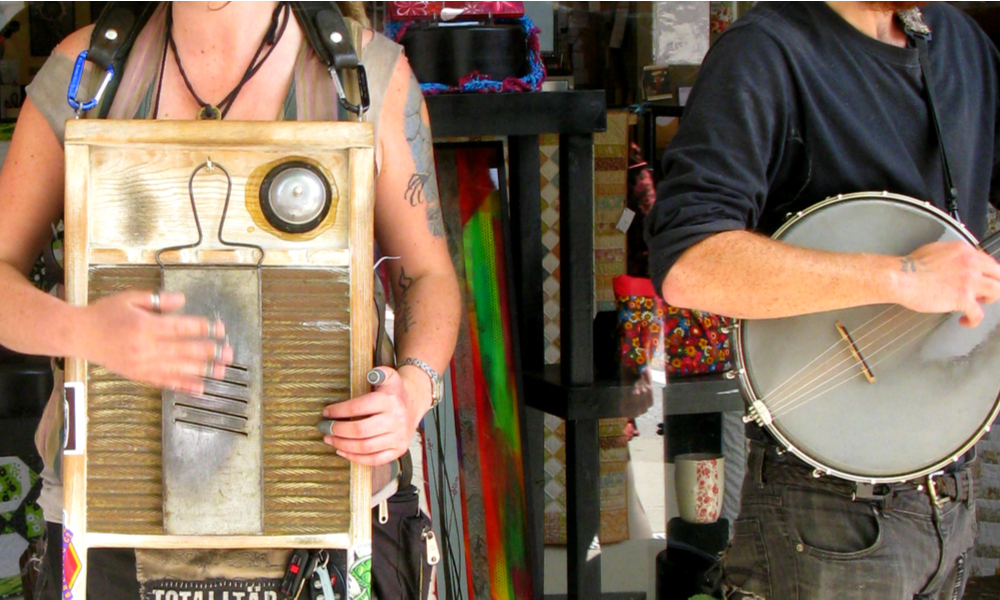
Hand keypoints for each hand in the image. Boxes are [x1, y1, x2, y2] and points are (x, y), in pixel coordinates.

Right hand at [78, 290, 231, 392]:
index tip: (220, 329)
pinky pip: (164, 381)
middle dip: (209, 352)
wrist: (79, 335)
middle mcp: (145, 347)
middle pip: (184, 350)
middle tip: (229, 353)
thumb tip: (182, 300)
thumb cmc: (105, 314)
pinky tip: (199, 387)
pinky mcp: (138, 375)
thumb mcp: (130, 298)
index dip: (203, 328)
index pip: (180, 328)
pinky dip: (183, 385)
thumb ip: (157, 300)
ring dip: (202, 371)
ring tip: (222, 371)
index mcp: (145, 326)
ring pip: (178, 368)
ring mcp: (142, 364)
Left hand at [321, 366, 431, 465]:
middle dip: (338, 430)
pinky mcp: (398, 450)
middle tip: (324, 428)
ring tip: (330, 439)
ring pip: (365, 447)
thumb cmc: (394, 392)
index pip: (358, 408)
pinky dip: (356, 458)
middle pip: (360, 431)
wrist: (414, 404)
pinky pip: (374, 460)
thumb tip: (370, 375)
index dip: (339, 411)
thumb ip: (378, 373)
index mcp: (390, 401)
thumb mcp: (389, 375)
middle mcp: (395, 420)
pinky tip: (343, 451)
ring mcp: (398, 437)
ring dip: (342, 444)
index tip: (326, 412)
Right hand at [893, 241, 999, 327]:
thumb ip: (951, 257)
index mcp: (964, 251)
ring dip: (989, 299)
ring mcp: (969, 281)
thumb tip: (953, 266)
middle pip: (999, 274)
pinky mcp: (963, 299)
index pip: (988, 261)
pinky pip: (978, 314)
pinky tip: (965, 320)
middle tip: (984, 293)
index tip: (982, 280)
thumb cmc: (910, 266)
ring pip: (997, 291)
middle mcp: (971, 264)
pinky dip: (973, 320)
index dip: (986, 273)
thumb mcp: (934, 250)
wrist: (901, 277)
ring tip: (977, 304)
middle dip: (994, 284)